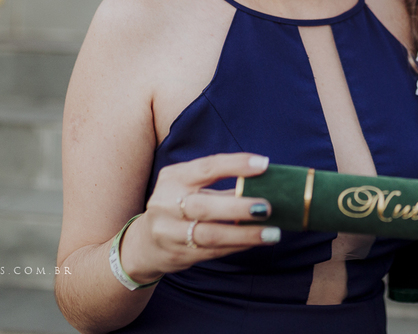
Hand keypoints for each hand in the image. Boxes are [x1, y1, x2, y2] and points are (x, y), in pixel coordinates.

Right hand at [119, 153, 279, 283]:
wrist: (145, 243)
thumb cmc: (178, 206)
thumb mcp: (190, 187)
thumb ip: (221, 185)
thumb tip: (266, 182)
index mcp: (173, 178)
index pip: (207, 167)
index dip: (236, 165)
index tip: (264, 164)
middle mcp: (166, 204)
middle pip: (205, 206)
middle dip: (239, 207)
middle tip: (268, 207)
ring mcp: (169, 232)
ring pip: (211, 235)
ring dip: (245, 234)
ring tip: (272, 233)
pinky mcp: (177, 255)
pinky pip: (213, 251)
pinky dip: (238, 246)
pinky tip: (256, 241)